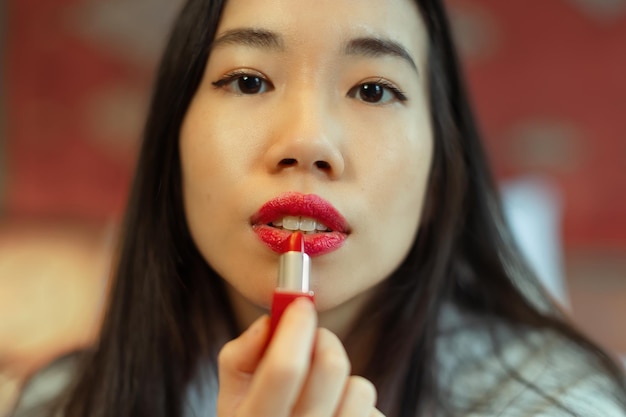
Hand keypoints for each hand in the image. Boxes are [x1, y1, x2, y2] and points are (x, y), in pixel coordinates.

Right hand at [217, 298, 383, 416]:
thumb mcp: (232, 399)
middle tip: (313, 341)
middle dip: (323, 340)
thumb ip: (239, 357)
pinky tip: (336, 415)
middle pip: (331, 367)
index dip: (295, 327)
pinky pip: (374, 412)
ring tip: (324, 391)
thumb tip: (269, 322)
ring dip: (344, 379)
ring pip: (360, 388)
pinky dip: (357, 406)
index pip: (284, 369)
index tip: (300, 306)